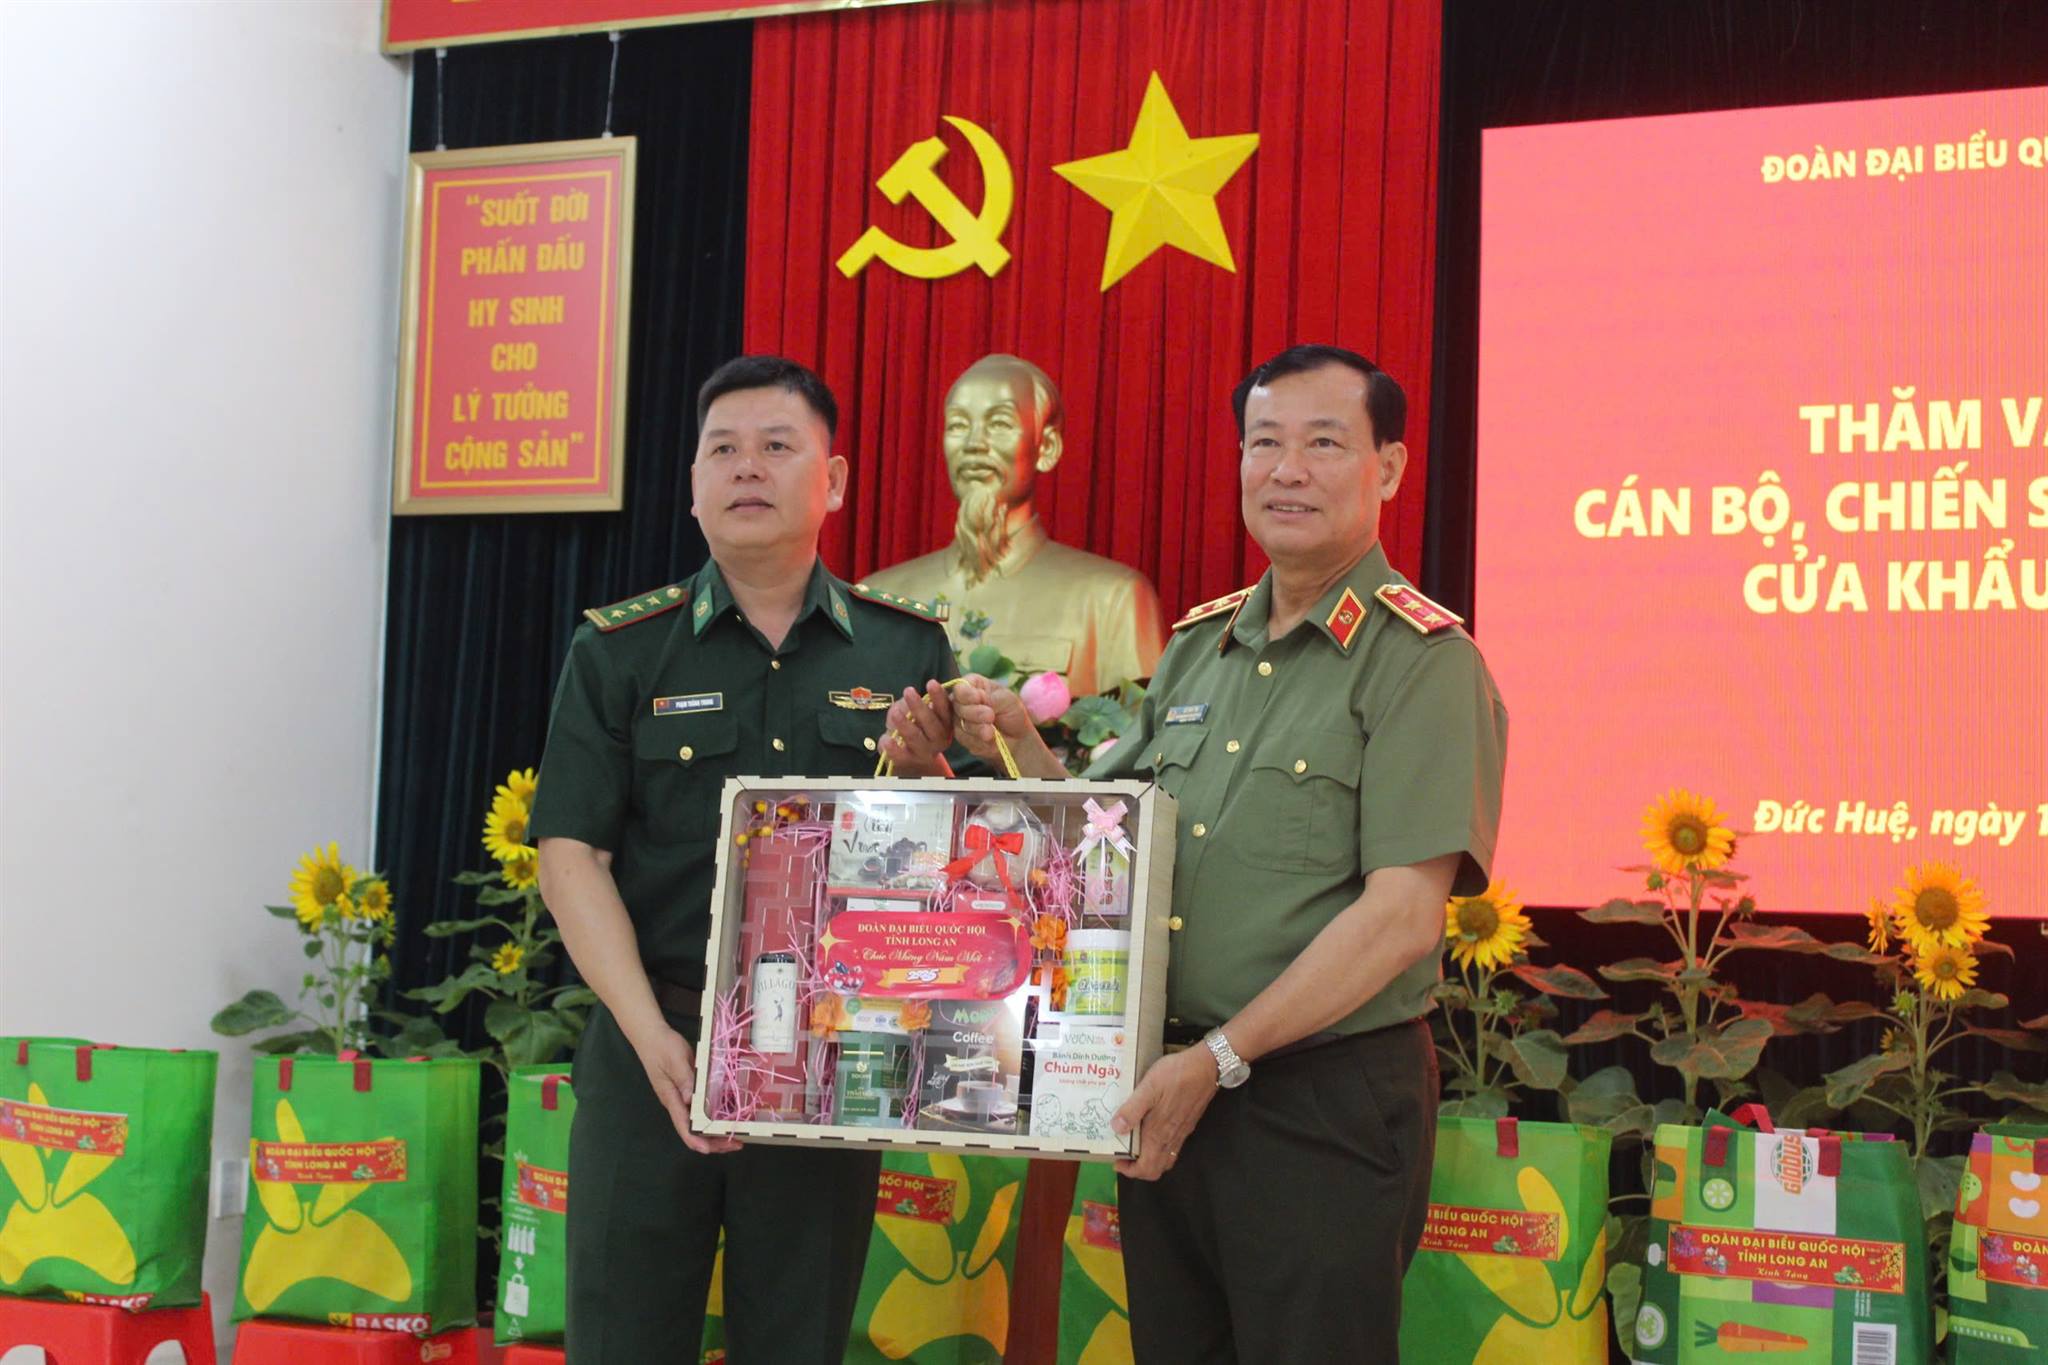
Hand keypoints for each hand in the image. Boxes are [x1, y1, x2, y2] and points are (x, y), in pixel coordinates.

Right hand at [631, 1025, 740, 1154]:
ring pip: (697, 1122)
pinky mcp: (686, 1090)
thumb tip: (690, 1100)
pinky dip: (713, 1116)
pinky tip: (728, 1116)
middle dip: (713, 1141)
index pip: (683, 1126)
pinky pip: (700, 1109)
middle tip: (736, 1144)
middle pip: (692, 1130)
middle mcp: (676, 1102)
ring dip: (715, 1132)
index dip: (696, 1140)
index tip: (710, 1149)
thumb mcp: (675, 1060)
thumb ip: (683, 1078)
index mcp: (671, 1098)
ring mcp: (681, 1097)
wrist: (651, 1035)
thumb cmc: (662, 1046)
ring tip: (735, 1135)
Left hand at [879, 679, 954, 773]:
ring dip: (905, 724)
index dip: (939, 696)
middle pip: (931, 723)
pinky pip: (901, 755)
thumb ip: (916, 704)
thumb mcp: (919, 713)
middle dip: (919, 707)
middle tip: (909, 691)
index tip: (931, 683)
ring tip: (894, 712)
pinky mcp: (909, 761)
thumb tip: (908, 698)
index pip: (945, 709)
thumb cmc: (918, 728)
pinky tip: (886, 739)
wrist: (913, 758)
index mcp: (945, 724)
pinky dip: (893, 748)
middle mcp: (939, 739)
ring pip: (915, 738)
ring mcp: (925, 752)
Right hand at [949, 675, 1036, 762]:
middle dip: (974, 713)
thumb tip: (977, 699)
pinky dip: (979, 741)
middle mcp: (961, 702)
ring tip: (992, 731)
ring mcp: (960, 720)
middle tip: (990, 716)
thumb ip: (990, 698)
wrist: (1017, 735)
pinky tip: (991, 740)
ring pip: (960, 725)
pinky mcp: (963, 737)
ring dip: (977, 728)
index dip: (967, 694)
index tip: (979, 698)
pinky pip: (965, 739)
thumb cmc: (1011, 711)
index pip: (960, 688)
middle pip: (957, 707)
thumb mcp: (1006, 699)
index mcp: (972, 685)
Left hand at [1111, 1045, 1218, 1180]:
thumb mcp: (1148, 1087)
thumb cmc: (1176, 1075)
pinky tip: (1151, 1131)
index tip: (1117, 1160)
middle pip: (1156, 1170)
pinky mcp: (1187, 1125)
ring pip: (1164, 1160)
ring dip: (1149, 1159)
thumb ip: (1132, 1109)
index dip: (1129, 1171)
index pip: (1146, 1169)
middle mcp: (1171, 1138)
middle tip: (1124, 1155)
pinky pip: (1172, 1147)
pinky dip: (1159, 1148)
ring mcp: (1181, 1133)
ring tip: (1135, 1144)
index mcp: (1159, 1133)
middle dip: (1138, 1169)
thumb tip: (1116, 1128)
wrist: (1206, 1067)